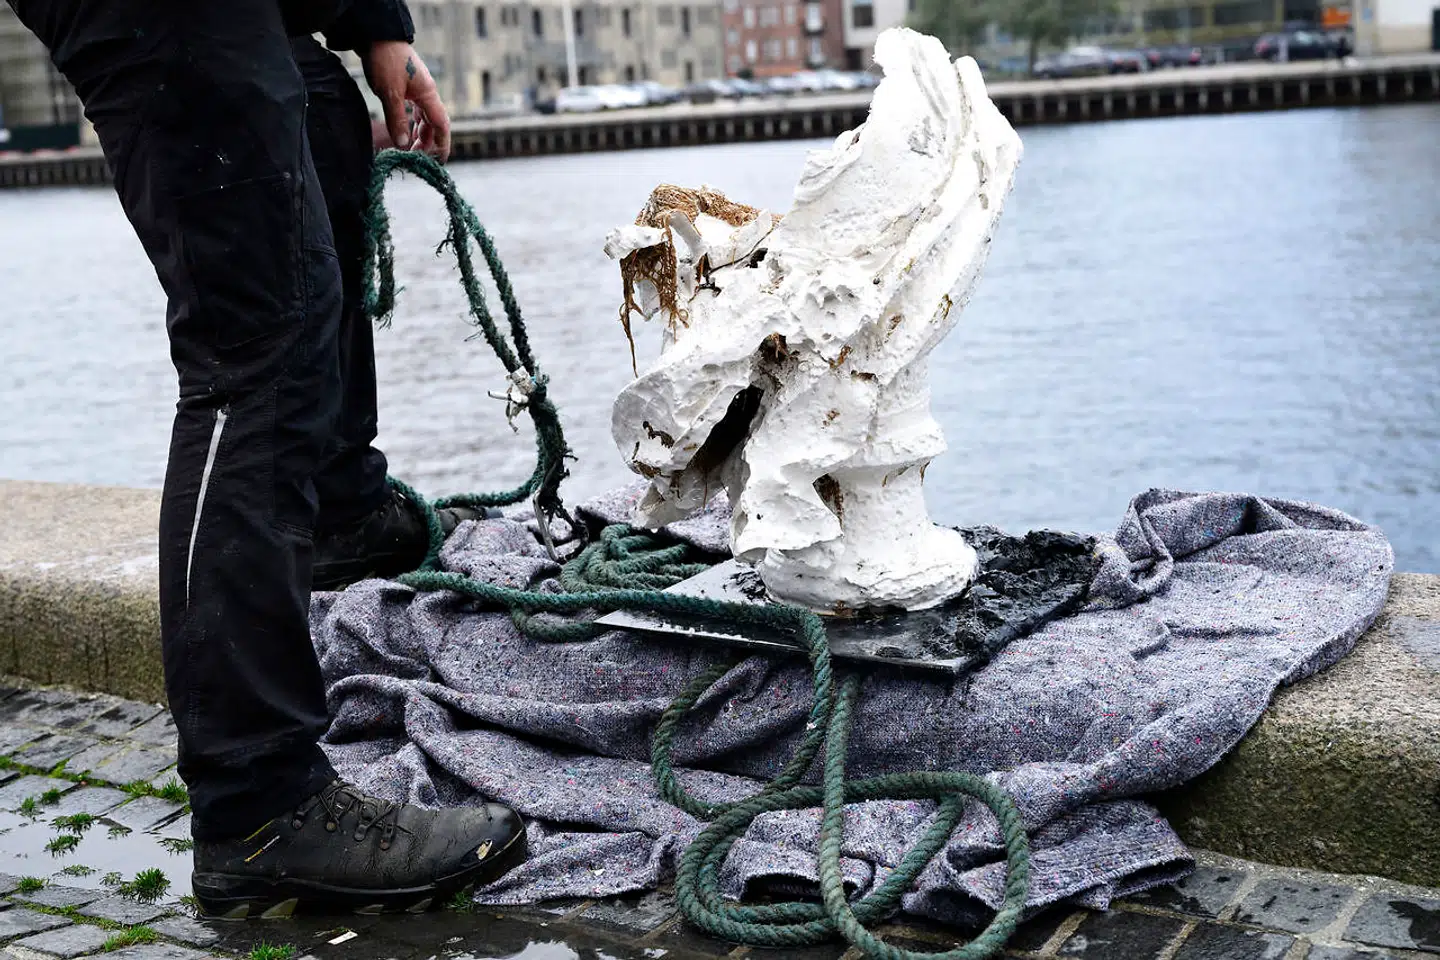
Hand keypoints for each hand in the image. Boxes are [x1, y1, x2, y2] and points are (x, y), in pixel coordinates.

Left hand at [362, 41, 450, 161]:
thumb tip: (404, 145)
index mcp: (428, 94)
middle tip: (416, 159)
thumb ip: (397, 120)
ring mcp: (418, 89)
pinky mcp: (408, 86)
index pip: (442, 125)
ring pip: (424, 117)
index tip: (439, 162)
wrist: (376, 35)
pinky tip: (405, 130)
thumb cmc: (385, 61)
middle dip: (428, 143)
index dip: (442, 144)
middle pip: (434, 124)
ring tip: (410, 149)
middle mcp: (427, 93)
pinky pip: (415, 110)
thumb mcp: (390, 93)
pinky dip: (412, 123)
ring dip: (420, 134)